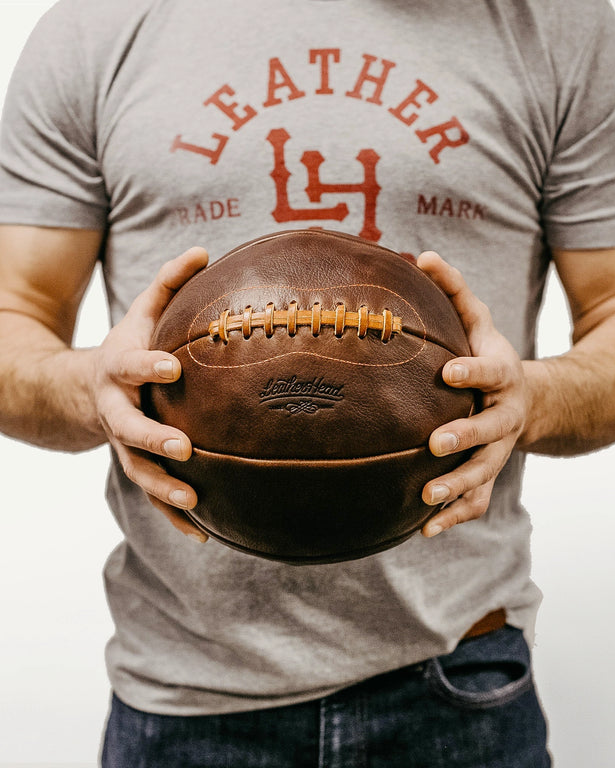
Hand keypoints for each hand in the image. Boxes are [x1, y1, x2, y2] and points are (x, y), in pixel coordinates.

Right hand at [92, 247, 209, 541]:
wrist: (86, 389)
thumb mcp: (141, 313)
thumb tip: (203, 250)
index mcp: (121, 369)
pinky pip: (152, 495)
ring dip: (162, 488)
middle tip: (184, 447)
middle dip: (153, 438)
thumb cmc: (128, 347)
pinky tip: (204, 534)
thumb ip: (168, 283)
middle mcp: (119, 410)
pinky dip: (173, 516)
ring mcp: (123, 443)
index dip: (150, 366)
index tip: (173, 367)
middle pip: (129, 428)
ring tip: (195, 501)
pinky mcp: (136, 465)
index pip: (134, 366)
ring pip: (137, 470)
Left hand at [416, 251, 526, 536]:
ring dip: (457, 487)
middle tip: (434, 444)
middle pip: (490, 430)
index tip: (448, 372)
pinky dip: (453, 516)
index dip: (472, 372)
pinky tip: (422, 531)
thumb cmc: (489, 357)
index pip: (488, 372)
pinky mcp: (489, 474)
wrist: (527, 400)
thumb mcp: (478, 321)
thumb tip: (420, 255)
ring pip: (484, 473)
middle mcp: (503, 415)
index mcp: (500, 375)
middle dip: (465, 437)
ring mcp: (498, 450)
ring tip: (425, 498)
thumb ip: (453, 291)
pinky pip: (476, 500)